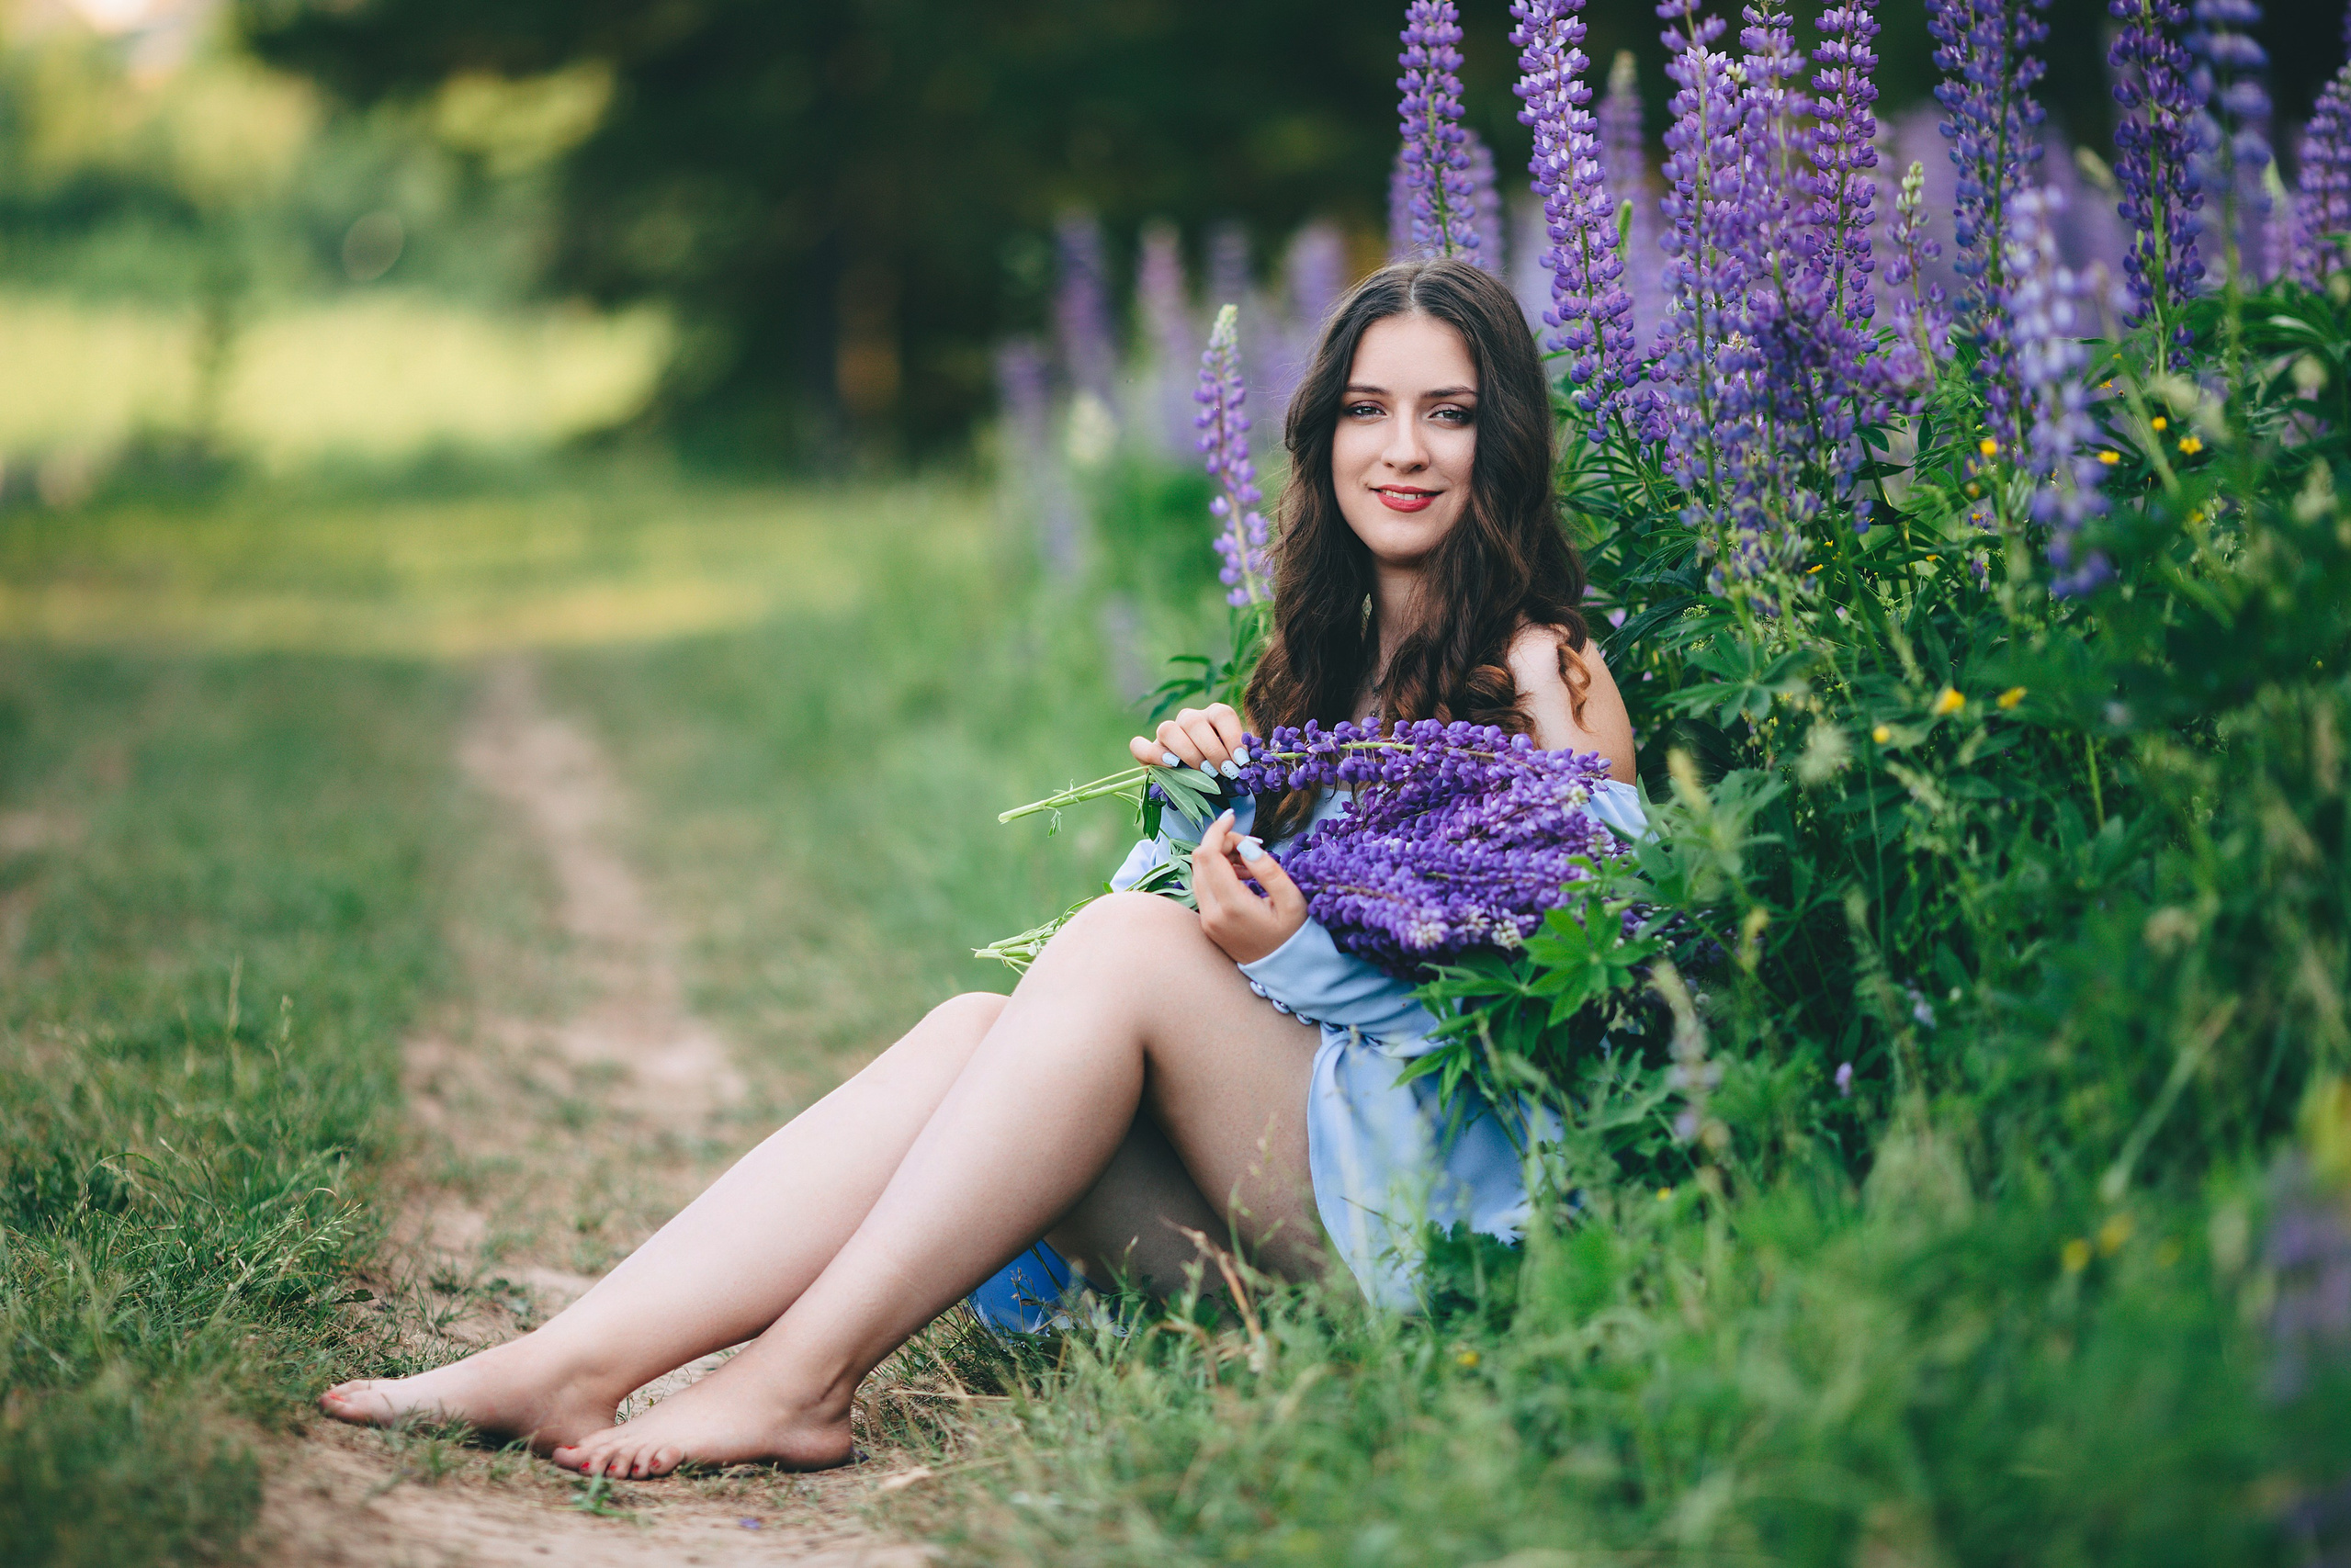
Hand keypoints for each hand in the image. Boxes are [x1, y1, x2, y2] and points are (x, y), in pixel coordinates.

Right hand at [1129, 702, 1249, 778]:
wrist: (1202, 789)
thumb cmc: (1223, 774)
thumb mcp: (1237, 765)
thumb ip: (1243, 761)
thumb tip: (1253, 766)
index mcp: (1213, 717)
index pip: (1222, 714)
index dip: (1233, 736)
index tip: (1241, 761)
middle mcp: (1189, 720)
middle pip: (1194, 722)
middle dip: (1211, 749)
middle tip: (1224, 772)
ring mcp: (1167, 733)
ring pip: (1168, 729)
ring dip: (1187, 752)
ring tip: (1203, 772)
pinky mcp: (1148, 750)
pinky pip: (1139, 746)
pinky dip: (1154, 755)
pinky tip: (1172, 766)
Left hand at [1191, 809, 1306, 964]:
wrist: (1285, 971)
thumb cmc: (1294, 934)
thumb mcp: (1292, 900)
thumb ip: (1268, 870)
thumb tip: (1246, 846)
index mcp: (1231, 906)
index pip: (1208, 855)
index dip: (1217, 830)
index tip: (1234, 816)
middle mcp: (1211, 914)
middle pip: (1199, 860)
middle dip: (1221, 842)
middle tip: (1252, 846)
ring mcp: (1205, 920)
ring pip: (1198, 872)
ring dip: (1219, 857)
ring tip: (1251, 863)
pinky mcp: (1206, 923)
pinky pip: (1203, 887)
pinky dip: (1217, 873)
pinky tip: (1242, 876)